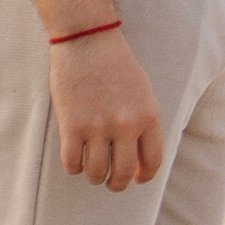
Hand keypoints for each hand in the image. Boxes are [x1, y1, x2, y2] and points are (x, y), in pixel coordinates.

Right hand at [49, 30, 163, 190]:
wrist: (89, 40)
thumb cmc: (117, 65)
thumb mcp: (143, 92)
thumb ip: (143, 124)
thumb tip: (136, 159)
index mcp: (149, 116)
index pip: (152, 162)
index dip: (143, 177)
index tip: (135, 178)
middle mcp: (126, 126)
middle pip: (122, 175)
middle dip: (116, 184)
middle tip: (110, 181)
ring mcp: (98, 128)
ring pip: (96, 174)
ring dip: (94, 176)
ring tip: (92, 168)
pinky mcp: (72, 127)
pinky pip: (72, 164)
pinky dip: (74, 167)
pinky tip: (76, 157)